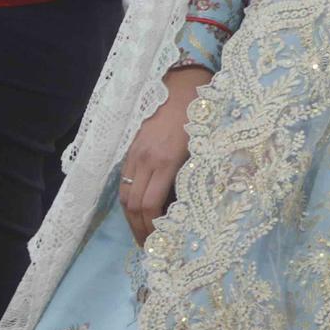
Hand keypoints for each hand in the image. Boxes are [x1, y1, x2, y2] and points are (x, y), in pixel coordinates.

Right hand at [120, 65, 209, 244]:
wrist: (184, 82)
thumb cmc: (202, 115)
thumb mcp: (204, 148)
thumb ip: (193, 177)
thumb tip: (186, 209)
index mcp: (166, 160)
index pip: (148, 205)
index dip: (150, 229)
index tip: (159, 244)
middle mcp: (146, 158)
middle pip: (133, 204)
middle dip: (139, 230)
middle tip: (149, 247)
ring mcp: (136, 151)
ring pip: (124, 194)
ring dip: (131, 218)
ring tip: (142, 233)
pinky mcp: (132, 146)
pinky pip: (125, 179)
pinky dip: (129, 198)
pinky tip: (138, 209)